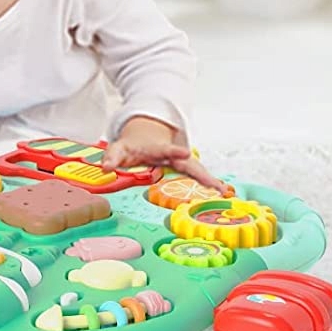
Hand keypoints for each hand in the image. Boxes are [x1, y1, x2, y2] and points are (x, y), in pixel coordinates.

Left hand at [103, 117, 229, 192]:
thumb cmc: (133, 146)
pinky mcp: (185, 170)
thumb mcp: (119, 148)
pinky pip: (199, 179)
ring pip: (199, 173)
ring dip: (212, 183)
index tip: (185, 153)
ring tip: (225, 193)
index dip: (176, 151)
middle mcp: (175, 155)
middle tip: (217, 185)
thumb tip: (106, 167)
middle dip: (204, 175)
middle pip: (192, 165)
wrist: (145, 136)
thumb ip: (112, 157)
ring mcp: (182, 163)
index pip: (168, 150)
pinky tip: (222, 194)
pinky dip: (210, 186)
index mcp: (159, 148)